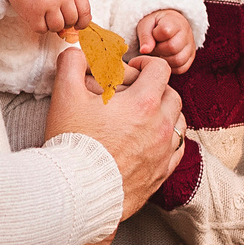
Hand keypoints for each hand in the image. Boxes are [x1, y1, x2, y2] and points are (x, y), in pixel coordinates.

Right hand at [0, 0, 89, 33]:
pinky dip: (39, 27)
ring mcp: (47, 4)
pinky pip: (41, 29)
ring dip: (52, 26)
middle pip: (71, 21)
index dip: (82, 22)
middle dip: (65, 23)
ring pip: (57, 27)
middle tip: (57, 17)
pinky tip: (37, 17)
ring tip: (47, 17)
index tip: (78, 25)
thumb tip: (83, 20)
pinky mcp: (33, 12)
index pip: (85, 12)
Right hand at [47, 47, 182, 218]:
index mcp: (143, 103)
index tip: (132, 70)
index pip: (160, 69)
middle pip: (172, 95)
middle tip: (134, 94)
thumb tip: (79, 53)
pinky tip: (149, 141)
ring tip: (143, 117)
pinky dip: (167, 140)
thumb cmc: (72, 143)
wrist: (77, 191)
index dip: (145, 64)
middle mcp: (160, 126)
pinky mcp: (161, 173)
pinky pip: (177, 150)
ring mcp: (164, 151)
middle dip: (155, 88)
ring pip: (178, 122)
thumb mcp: (65, 95)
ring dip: (165, 114)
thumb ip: (72, 64)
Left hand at [136, 8, 197, 73]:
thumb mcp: (146, 25)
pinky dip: (170, 67)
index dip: (155, 36)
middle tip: (154, 45)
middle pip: (172, 48)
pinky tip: (165, 58)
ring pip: (178, 60)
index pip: (166, 31)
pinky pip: (181, 68)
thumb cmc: (155, 25)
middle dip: (158, 49)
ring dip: (164, 59)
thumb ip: (145, 37)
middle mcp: (187, 33)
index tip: (153, 34)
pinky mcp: (191, 58)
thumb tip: (144, 50)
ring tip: (159, 51)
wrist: (167, 25)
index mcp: (176, 21)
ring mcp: (191, 46)